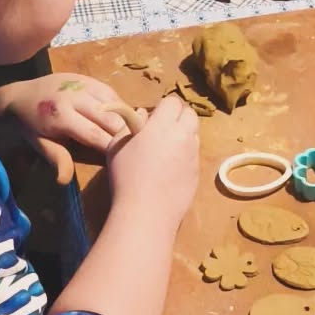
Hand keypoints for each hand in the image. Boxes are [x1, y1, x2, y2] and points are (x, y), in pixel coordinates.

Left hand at [0, 74, 140, 183]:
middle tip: (134, 151)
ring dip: (125, 120)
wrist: (20, 95)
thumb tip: (64, 180)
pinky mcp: (89, 78)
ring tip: (131, 136)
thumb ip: (57, 158)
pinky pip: (112, 93)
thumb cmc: (30, 126)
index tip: (124, 161)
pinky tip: (120, 120)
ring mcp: (83, 84)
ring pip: (115, 104)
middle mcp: (74, 97)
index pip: (94, 135)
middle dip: (124, 135)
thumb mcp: (39, 143)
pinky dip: (119, 107)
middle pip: (110, 118)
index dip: (111, 148)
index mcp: (61, 116)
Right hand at [105, 94, 199, 226]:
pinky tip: (170, 169)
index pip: (172, 102)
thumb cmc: (126, 176)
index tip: (153, 118)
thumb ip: (129, 125)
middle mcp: (183, 136)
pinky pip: (194, 155)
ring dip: (184, 135)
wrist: (147, 212)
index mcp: (163, 125)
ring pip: (194, 134)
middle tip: (162, 129)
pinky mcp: (197, 172)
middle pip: (190, 114)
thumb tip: (142, 114)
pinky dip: (185, 155)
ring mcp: (193, 155)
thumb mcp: (117, 146)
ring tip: (166, 149)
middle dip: (178, 116)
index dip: (163, 107)